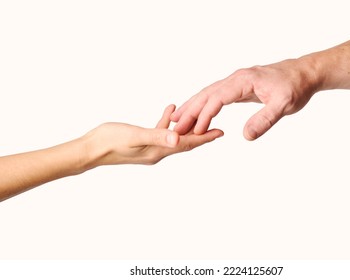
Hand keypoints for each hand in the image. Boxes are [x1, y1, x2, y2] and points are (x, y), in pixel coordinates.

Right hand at [83, 104, 222, 166]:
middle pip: (185, 142)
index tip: (221, 133)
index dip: (205, 138)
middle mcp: (157, 151)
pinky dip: (166, 121)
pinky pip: (159, 131)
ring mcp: (149, 147)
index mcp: (159, 151)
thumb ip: (157, 136)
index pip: (187, 143)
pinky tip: (169, 110)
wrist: (90, 150)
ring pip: (174, 136)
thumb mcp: (135, 136)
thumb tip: (178, 138)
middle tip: (216, 128)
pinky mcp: (141, 142)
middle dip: (201, 135)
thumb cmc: (110, 142)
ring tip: (198, 118)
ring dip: (186, 127)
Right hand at [171, 58, 319, 139]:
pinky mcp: (238, 88)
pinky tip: (198, 114)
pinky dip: (204, 106)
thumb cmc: (295, 87)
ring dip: (193, 107)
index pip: (217, 98)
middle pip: (206, 94)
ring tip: (177, 120)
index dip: (205, 115)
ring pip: (208, 94)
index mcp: (243, 80)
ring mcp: (236, 83)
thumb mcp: (284, 105)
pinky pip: (216, 97)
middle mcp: (236, 79)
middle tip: (175, 127)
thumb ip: (265, 119)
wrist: (304, 74)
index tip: (195, 131)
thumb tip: (246, 136)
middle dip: (190, 111)